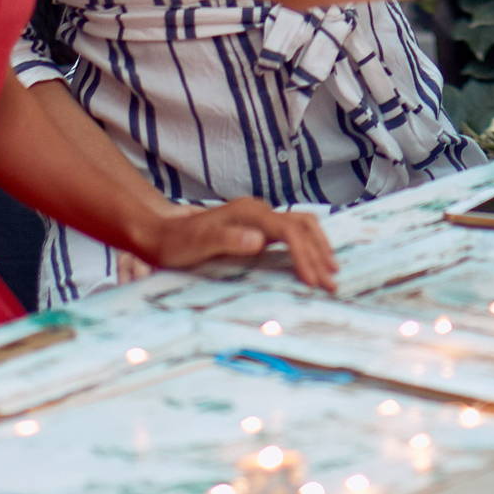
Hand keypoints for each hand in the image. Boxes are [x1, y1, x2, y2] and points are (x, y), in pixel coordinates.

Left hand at [117, 195, 337, 291]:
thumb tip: (259, 241)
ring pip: (301, 225)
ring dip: (318, 247)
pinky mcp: (256, 226)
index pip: (290, 232)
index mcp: (250, 214)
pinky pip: (291, 232)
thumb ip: (228, 240)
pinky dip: (308, 245)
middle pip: (303, 225)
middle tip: (333, 283)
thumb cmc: (177, 243)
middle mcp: (258, 211)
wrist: (161, 232)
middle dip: (320, 253)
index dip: (305, 256)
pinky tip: (311, 260)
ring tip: (330, 272)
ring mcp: (258, 217)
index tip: (314, 281)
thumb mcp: (197, 245)